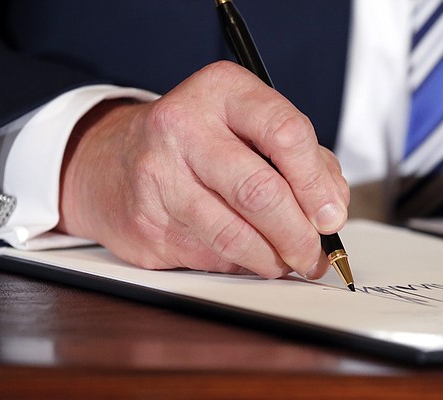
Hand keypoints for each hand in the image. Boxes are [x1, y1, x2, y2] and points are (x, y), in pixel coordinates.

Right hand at [57, 61, 348, 278]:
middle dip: (298, 234)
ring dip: (272, 260)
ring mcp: (158, 177)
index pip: (285, 133)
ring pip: (233, 235)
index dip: (316, 184)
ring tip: (286, 262)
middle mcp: (183, 127)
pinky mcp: (146, 224)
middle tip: (314, 254)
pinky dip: (240, 264)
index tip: (332, 216)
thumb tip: (331, 210)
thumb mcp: (249, 127)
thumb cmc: (196, 144)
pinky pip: (209, 256)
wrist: (111, 162)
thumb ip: (301, 160)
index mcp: (221, 91)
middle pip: (259, 191)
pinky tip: (248, 258)